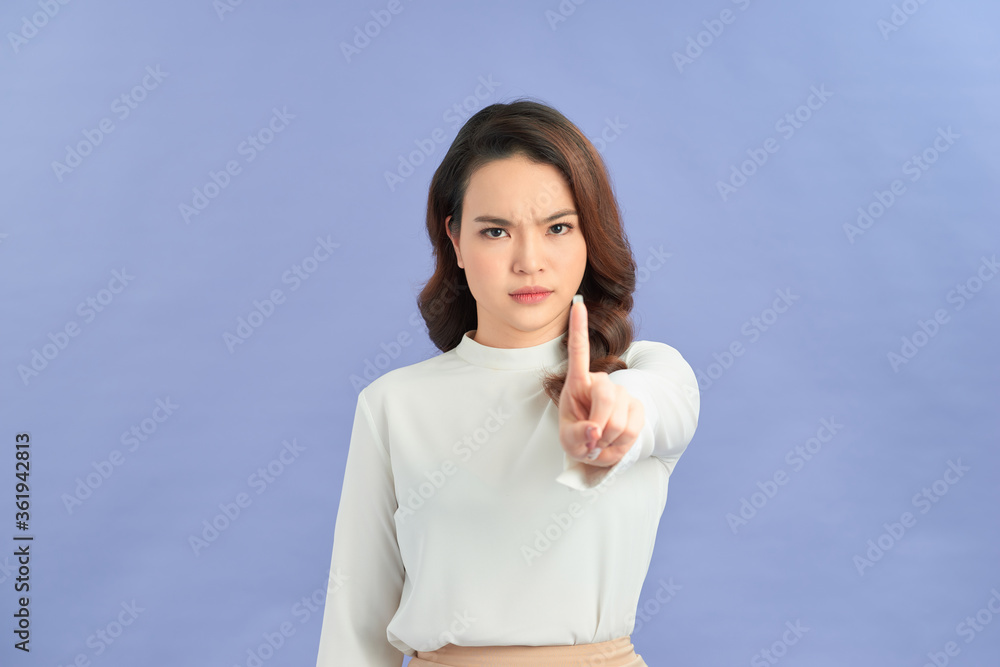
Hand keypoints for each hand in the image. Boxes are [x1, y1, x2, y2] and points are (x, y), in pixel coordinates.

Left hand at [558, 295, 644, 466]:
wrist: (600, 450)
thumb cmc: (579, 439)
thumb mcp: (570, 441)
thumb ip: (577, 436)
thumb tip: (594, 431)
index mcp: (577, 383)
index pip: (578, 351)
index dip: (578, 327)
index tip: (578, 304)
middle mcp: (600, 381)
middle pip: (606, 395)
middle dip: (599, 423)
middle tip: (593, 441)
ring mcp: (621, 393)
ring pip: (620, 417)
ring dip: (609, 437)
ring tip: (601, 442)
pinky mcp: (637, 406)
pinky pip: (633, 426)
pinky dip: (622, 442)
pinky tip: (614, 441)